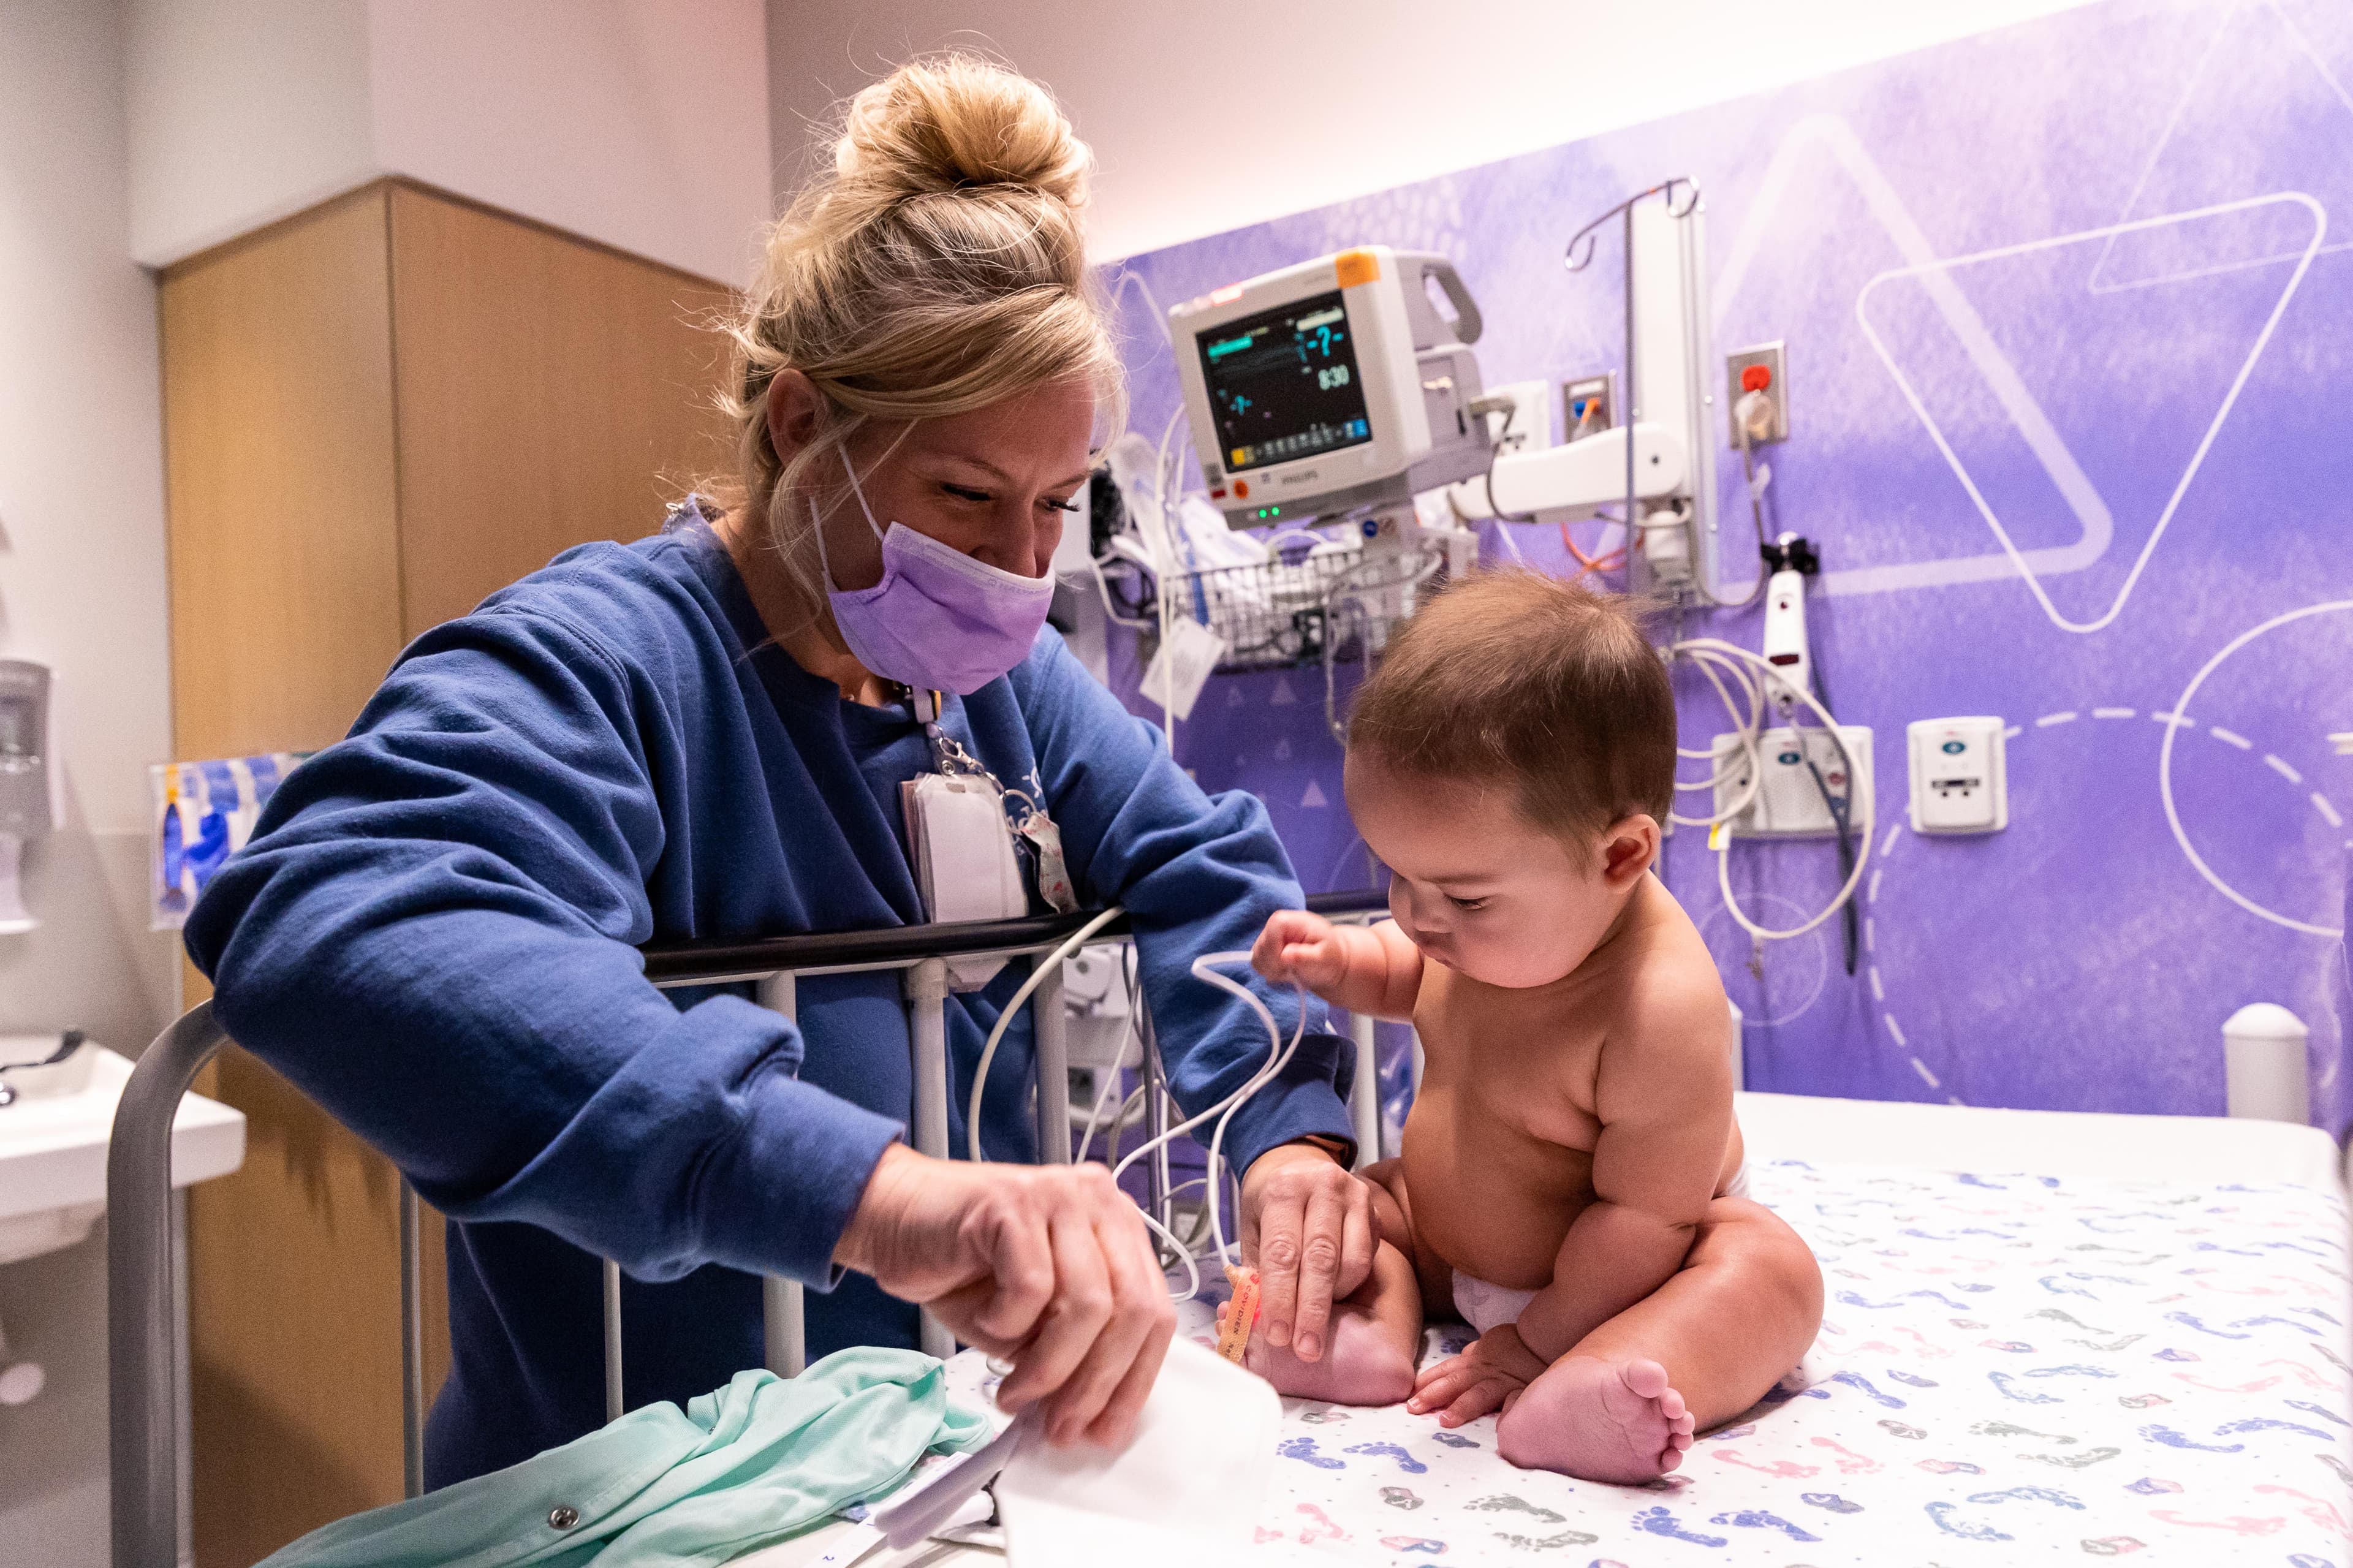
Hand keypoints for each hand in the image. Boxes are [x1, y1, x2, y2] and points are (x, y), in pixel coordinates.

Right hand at [835, 1145, 1175, 1448]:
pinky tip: (987, 1324)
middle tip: (1060, 1425)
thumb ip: (1073, 1350)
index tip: (1105, 1429)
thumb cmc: (964, 1270)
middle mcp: (1099, 1202)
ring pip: (1086, 1305)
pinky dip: (1008, 1324)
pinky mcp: (1015, 1203)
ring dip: (1048, 1367)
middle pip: (1131, 1310)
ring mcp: (1059, 1196)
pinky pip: (1032, 1287)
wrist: (895, 1222)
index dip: (1133, 1381)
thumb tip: (1093, 1414)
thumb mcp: (1035, 1322)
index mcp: (1118, 1227)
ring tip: (1014, 1390)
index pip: (1155, 1312)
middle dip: (1095, 1384)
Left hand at [1239, 1141, 1373, 1362]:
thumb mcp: (1251, 1228)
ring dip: (1333, 1300)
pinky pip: (1366, 1259)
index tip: (1278, 1335)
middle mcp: (1322, 1187)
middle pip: (1320, 1259)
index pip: (1283, 1251)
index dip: (1280, 1298)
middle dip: (1312, 1310)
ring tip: (1315, 1323)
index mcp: (1283, 1189)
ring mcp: (1354, 1196)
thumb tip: (1256, 1315)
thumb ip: (1255, 1269)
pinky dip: (1349, 1285)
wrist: (1299, 1164)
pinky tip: (1333, 1296)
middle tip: (1305, 1348)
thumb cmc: (1271, 1203)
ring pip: (1351, 1262)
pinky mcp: (1374, 1211)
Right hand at [1250, 909, 1347, 994]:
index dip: (1275, 955)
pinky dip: (1270, 972)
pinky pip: (1257, 965)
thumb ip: (1305, 956)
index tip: (1288, 966)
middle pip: (1260, 949)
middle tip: (1294, 970)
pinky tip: (1285, 971)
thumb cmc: (1329, 956)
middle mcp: (1274, 925)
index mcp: (1287, 921)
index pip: (1269, 938)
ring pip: (1256, 959)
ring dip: (1273, 971)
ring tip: (1291, 971)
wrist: (1329, 961)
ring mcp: (1267, 937)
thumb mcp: (1324, 957)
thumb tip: (1284, 955)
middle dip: (1275, 966)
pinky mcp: (1264, 949)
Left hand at [1408, 1323, 1550, 1426]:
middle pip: (1454, 1382)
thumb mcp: (1487, 1345)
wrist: (1543, 1340)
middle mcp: (1483, 1372)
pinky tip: (1500, 1429)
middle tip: (1413, 1408)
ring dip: (1461, 1407)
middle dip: (1432, 1395)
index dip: (1426, 1381)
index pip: (1445, 1371)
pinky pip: (1515, 1402)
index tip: (1408, 1392)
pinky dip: (1508, 1414)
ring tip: (1445, 1421)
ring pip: (1478, 1394)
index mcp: (1473, 1362)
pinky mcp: (1522, 1391)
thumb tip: (1457, 1359)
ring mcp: (1502, 1383)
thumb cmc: (1514, 1345)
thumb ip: (1471, 1356)